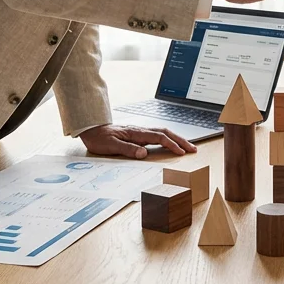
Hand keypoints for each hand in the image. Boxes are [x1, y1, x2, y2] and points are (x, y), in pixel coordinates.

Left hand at [79, 124, 196, 158]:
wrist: (90, 129)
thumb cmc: (99, 138)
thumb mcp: (111, 146)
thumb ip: (128, 149)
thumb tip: (144, 153)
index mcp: (136, 133)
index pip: (159, 137)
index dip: (171, 144)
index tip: (181, 152)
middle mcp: (140, 131)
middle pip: (166, 133)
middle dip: (181, 140)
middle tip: (193, 149)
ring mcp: (140, 132)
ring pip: (163, 132)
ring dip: (176, 139)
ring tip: (186, 146)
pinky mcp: (138, 134)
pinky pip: (157, 135)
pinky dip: (168, 139)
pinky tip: (170, 143)